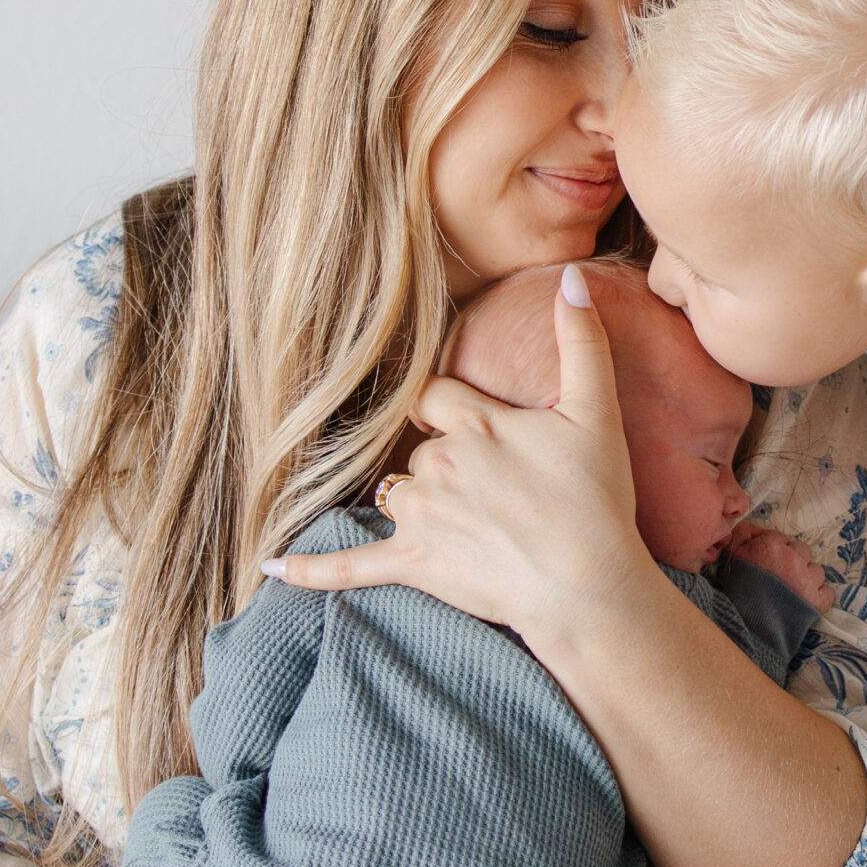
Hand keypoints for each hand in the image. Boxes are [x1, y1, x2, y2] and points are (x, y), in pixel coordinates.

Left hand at [264, 268, 648, 645]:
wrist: (588, 589)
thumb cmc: (596, 502)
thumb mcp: (596, 414)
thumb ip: (582, 342)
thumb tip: (573, 276)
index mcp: (475, 421)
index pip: (435, 397)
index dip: (451, 410)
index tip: (468, 425)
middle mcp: (438, 463)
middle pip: (419, 450)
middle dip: (447, 467)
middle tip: (500, 497)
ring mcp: (420, 515)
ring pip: (396, 495)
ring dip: (417, 505)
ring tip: (468, 530)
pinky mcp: (413, 564)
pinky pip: (349, 565)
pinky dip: (309, 569)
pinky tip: (270, 566)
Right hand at [728, 522, 834, 612]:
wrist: (744, 626)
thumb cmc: (734, 590)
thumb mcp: (730, 555)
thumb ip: (743, 534)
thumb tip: (757, 529)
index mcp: (771, 545)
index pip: (780, 539)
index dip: (772, 552)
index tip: (765, 564)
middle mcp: (793, 558)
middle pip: (801, 551)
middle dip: (792, 562)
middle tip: (778, 578)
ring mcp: (808, 580)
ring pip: (816, 570)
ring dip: (806, 579)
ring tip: (790, 592)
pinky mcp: (818, 600)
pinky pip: (827, 592)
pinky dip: (818, 597)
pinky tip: (804, 602)